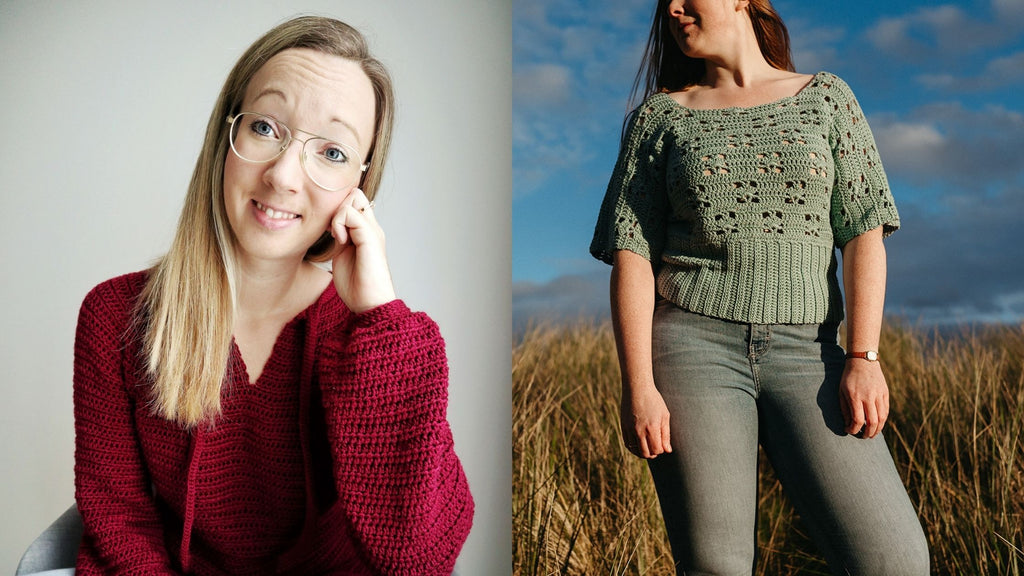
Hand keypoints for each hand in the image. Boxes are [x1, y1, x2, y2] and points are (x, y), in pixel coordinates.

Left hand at [329, 188, 395, 313]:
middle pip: (355, 194)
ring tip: (336, 237)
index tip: (329, 229)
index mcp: (366, 232)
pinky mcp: (370, 237)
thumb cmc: (356, 286)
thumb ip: (340, 238)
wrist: (369, 304)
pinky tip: (339, 240)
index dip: (337, 209)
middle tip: (331, 230)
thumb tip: (331, 226)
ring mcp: (373, 230)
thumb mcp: (342, 255)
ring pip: (353, 198)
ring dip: (337, 214)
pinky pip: (351, 213)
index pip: (354, 201)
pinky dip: (339, 223)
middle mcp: (372, 227)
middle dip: (337, 206)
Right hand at [620, 384, 671, 458]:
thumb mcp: (664, 416)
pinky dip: (633, 448)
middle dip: (652, 454)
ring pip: (635, 450)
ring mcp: (630, 429)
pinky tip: (638, 444)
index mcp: (652, 428)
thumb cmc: (654, 400)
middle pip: (646, 453)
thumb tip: (668, 450)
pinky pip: (627, 443)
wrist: (637, 388)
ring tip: (647, 447)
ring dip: (642, 452)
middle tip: (655, 449)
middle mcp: (640, 430)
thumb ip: (666, 434)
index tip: (662, 444)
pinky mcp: (623, 426)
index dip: (661, 450)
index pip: (657, 450)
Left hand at [839, 360, 889, 437]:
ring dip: (877, 429)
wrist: (863, 361)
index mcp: (855, 397)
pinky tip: (877, 424)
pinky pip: (886, 410)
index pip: (858, 420)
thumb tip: (848, 425)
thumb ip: (845, 409)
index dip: (854, 430)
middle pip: (872, 422)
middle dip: (868, 433)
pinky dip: (882, 420)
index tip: (849, 431)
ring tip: (872, 434)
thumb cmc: (848, 377)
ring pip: (882, 418)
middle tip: (863, 437)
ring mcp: (879, 395)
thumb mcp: (841, 392)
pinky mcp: (885, 393)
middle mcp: (869, 397)